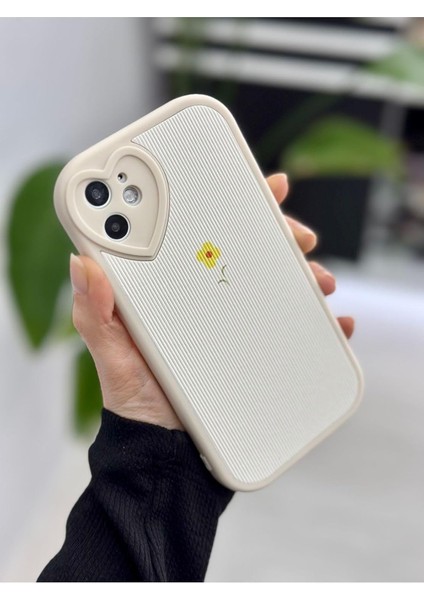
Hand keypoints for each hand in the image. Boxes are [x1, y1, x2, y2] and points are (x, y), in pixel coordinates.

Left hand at [70, 173, 353, 430]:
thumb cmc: (134, 397)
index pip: (201, 231)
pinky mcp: (255, 350)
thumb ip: (94, 313)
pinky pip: (292, 328)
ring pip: (277, 283)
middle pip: (249, 249)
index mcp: (171, 286)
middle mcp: (206, 296)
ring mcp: (234, 323)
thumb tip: (81, 263)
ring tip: (320, 280)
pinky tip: (336, 321)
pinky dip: (320, 322)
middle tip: (300, 235)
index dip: (230, 201)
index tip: (264, 186)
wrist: (165, 446)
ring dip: (304, 274)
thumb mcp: (110, 353)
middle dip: (281, 233)